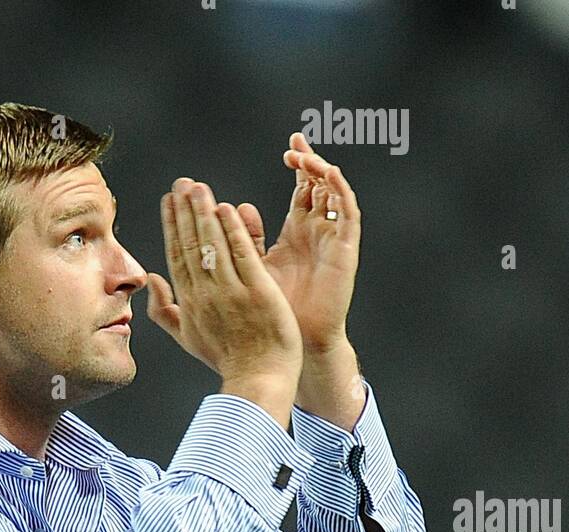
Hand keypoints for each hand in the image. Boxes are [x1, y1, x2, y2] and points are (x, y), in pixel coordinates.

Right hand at [146, 177, 302, 419]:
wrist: (257, 379)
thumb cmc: (228, 360)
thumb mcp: (188, 338)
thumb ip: (165, 311)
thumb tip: (152, 281)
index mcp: (190, 303)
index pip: (178, 255)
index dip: (173, 225)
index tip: (170, 200)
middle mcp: (206, 295)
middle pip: (191, 245)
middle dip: (185, 211)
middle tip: (182, 183)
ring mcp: (231, 293)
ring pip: (213, 245)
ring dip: (204, 213)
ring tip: (198, 187)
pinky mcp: (256, 292)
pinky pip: (242, 256)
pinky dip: (233, 231)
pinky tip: (226, 209)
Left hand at [235, 132, 360, 352]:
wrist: (292, 342)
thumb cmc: (271, 313)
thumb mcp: (249, 268)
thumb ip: (240, 240)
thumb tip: (226, 209)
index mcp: (296, 233)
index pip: (301, 189)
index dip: (297, 165)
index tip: (290, 145)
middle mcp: (317, 232)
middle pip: (319, 185)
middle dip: (309, 162)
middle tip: (294, 147)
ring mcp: (333, 239)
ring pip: (335, 194)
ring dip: (323, 173)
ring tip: (305, 158)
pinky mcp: (345, 250)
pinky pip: (348, 214)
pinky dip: (340, 191)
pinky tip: (328, 175)